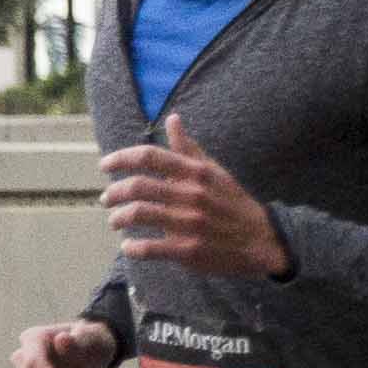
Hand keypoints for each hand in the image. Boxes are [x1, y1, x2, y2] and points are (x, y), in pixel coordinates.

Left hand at [99, 114, 285, 279]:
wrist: (262, 240)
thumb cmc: (233, 203)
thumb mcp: (214, 171)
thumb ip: (188, 147)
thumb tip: (172, 118)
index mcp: (196, 173)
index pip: (149, 157)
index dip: (120, 158)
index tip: (105, 165)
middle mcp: (191, 195)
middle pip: (137, 186)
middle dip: (113, 193)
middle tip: (106, 199)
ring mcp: (189, 223)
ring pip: (138, 214)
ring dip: (118, 218)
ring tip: (115, 221)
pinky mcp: (188, 250)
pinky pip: (149, 248)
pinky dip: (132, 247)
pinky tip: (129, 246)